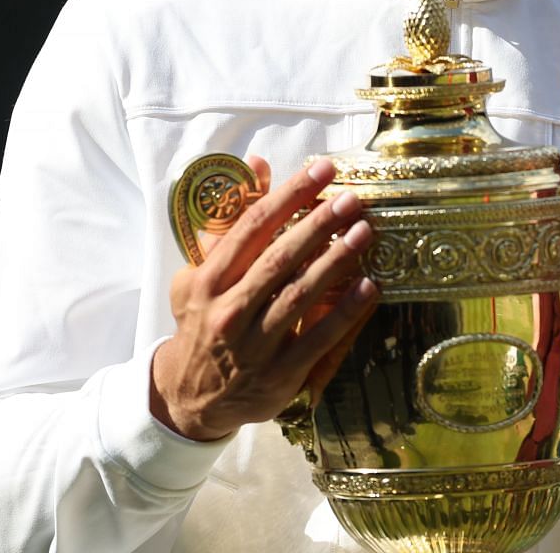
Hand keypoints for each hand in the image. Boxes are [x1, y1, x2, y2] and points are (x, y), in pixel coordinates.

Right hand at [151, 155, 379, 440]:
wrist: (191, 396)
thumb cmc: (202, 323)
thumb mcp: (200, 274)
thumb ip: (232, 221)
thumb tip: (258, 164)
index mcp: (209, 280)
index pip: (253, 228)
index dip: (290, 194)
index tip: (322, 171)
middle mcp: (230, 309)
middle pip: (280, 258)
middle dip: (319, 224)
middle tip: (350, 199)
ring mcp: (256, 344)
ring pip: (301, 294)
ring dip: (336, 260)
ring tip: (364, 232)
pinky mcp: (281, 374)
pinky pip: (319, 338)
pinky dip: (345, 311)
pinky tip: (368, 286)